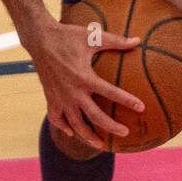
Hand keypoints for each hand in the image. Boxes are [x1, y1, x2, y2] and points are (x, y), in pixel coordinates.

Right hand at [29, 19, 143, 149]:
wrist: (39, 39)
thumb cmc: (68, 36)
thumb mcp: (92, 36)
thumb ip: (116, 41)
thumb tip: (138, 40)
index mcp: (84, 77)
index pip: (110, 92)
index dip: (127, 100)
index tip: (141, 107)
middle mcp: (72, 92)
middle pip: (94, 116)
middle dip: (111, 127)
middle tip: (125, 133)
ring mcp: (60, 98)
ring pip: (75, 124)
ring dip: (89, 136)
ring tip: (102, 144)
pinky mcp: (50, 98)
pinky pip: (57, 119)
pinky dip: (65, 128)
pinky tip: (74, 133)